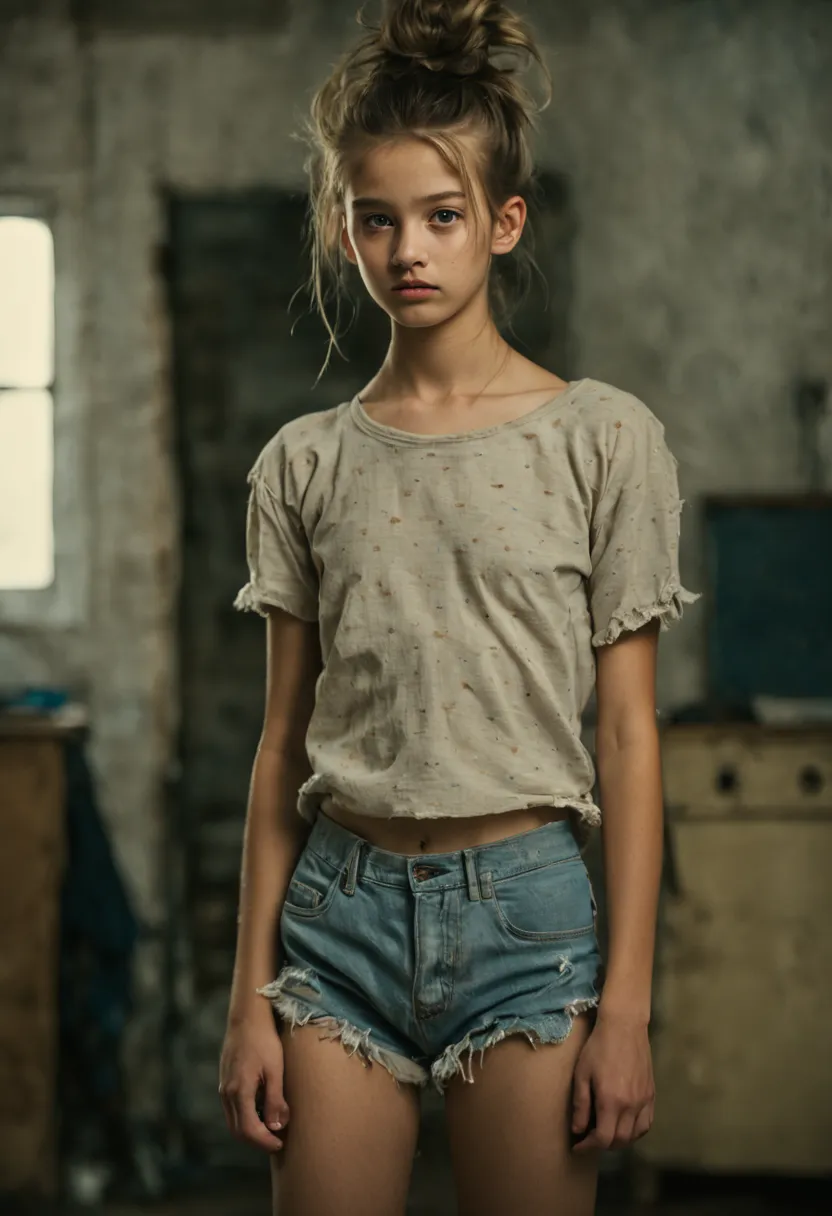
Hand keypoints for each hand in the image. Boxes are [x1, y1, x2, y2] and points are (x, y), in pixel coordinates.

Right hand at [219, 1007, 290, 1151]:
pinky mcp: (225, 1081)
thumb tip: (276, 1127)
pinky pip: (232, 1109)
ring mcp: (223, 1087)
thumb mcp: (275, 1070)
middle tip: (276, 1141)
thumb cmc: (264, 1040)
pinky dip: (245, 1117)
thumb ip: (275, 1099)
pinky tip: (261, 1110)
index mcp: (239, 1091)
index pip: (249, 1130)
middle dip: (257, 1140)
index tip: (280, 1144)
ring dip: (250, 1130)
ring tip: (271, 1128)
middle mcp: (227, 1093)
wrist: (247, 1017)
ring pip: (233, 1120)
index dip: (264, 1142)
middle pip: (238, 1130)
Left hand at [571, 1011, 654, 1152]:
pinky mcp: (651, 1094)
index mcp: (611, 1101)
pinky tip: (624, 1125)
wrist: (624, 1026)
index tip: (578, 1145)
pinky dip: (636, 1131)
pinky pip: (647, 1123)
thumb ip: (580, 1105)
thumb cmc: (598, 1047)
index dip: (588, 1146)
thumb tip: (578, 1130)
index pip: (603, 1139)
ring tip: (606, 1132)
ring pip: (635, 1135)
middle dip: (602, 1144)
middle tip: (589, 1137)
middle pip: (620, 1141)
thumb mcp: (582, 1074)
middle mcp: (631, 1105)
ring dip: (619, 1140)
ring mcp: (644, 1100)